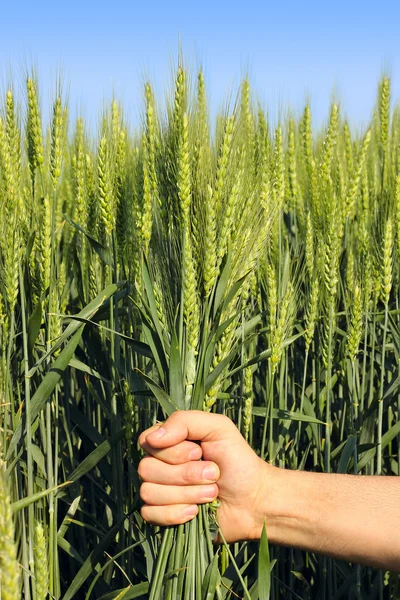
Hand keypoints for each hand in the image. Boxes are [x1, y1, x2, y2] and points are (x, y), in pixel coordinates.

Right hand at [138, 410, 270, 541]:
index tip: (199, 453)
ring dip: (186, 494)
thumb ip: (185, 421)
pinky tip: (195, 512)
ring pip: (149, 492)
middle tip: (213, 474)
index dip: (171, 451)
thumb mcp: (218, 428)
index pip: (147, 441)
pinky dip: (175, 513)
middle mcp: (160, 465)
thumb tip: (152, 438)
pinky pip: (150, 514)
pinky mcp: (163, 517)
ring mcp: (160, 491)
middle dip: (185, 474)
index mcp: (170, 442)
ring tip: (211, 494)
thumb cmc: (238, 460)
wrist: (253, 500)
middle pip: (146, 469)